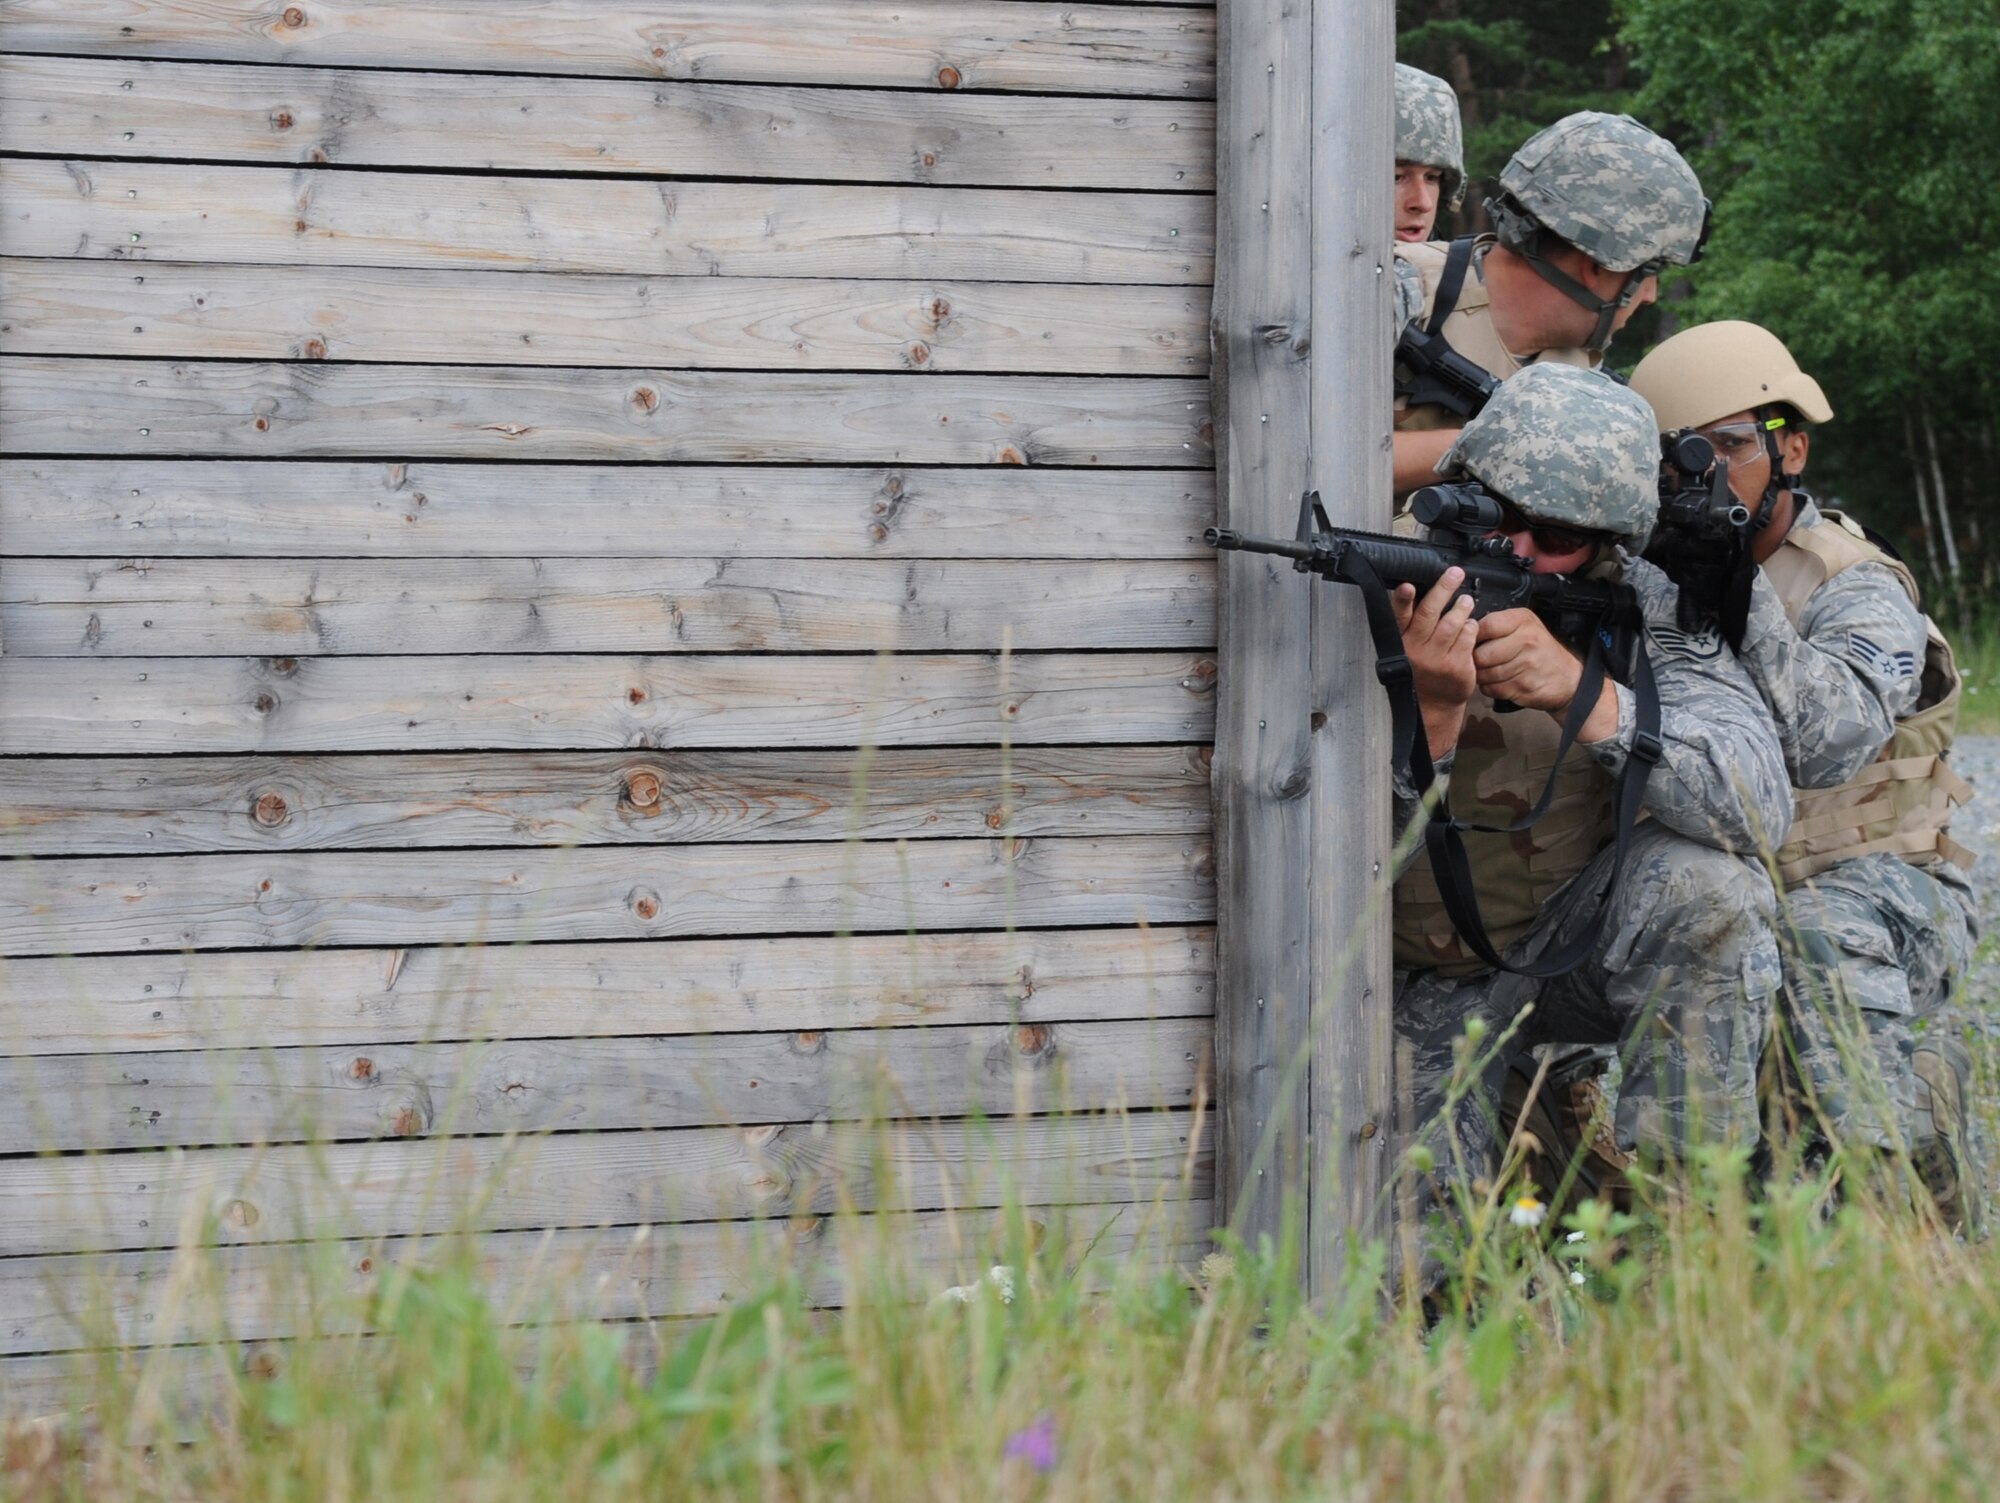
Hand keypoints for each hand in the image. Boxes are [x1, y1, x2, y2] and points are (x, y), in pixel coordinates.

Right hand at [1393, 569, 1477, 757]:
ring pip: (1453, 623)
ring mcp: (1437, 658)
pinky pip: (1468, 637)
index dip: (1403, 600)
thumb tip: (1421, 590)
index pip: (1400, 616)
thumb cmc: (1422, 668)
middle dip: (1444, 588)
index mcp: (1403, 640)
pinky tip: (1470, 625)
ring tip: (1466, 600)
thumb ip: (1413, 623)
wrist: (1434, 704)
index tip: (1407, 586)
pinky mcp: (1456, 666)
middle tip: (1455, 573)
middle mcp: (1417, 649)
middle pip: (1431, 612)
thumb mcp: (1409, 647)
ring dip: (1462, 607)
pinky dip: (1471, 627)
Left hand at [1474, 609, 1619, 740]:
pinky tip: (1499, 682)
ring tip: (1490, 672)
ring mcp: (1526, 665)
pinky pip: (1491, 689)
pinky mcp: (1523, 686)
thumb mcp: (1524, 626)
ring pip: (1484, 674)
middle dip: (1475, 661)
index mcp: (1523, 621)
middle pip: (1481, 654)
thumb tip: (1464, 628)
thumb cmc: (1539, 650)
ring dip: (1481, 676)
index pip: (1486, 626)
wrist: (1567, 678)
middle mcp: (1526, 640)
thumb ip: (1498, 625)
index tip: (1473, 641)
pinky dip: (1490, 688)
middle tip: (1479, 661)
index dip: (1473, 636)